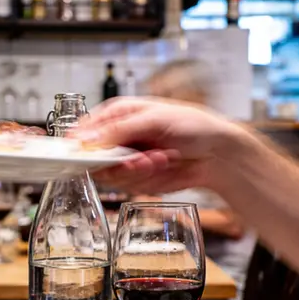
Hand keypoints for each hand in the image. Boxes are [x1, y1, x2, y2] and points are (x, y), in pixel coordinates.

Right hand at [76, 97, 250, 192]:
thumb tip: (87, 139)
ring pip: (112, 175)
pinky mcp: (138, 178)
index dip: (81, 145)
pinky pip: (129, 185)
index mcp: (117, 114)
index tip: (87, 155)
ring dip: (137, 169)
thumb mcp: (154, 119)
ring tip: (160, 158)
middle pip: (94, 158)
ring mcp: (127, 160)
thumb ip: (119, 130)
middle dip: (118, 162)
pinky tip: (164, 165)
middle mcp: (118, 138)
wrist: (217, 153)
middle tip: (139, 158)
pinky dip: (148, 177)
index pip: (85, 130)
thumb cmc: (192, 125)